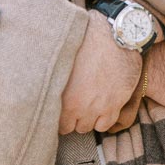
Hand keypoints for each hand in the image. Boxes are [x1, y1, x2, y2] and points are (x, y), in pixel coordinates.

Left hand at [59, 11, 142, 135]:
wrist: (115, 36)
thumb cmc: (87, 42)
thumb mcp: (66, 62)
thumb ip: (58, 82)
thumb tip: (47, 87)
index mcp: (66, 98)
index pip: (59, 124)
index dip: (60, 119)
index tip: (61, 112)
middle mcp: (83, 107)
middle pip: (74, 127)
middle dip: (73, 119)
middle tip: (74, 106)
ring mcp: (101, 107)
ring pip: (89, 128)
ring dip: (87, 120)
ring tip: (86, 108)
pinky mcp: (117, 103)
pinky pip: (107, 124)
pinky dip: (103, 119)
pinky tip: (100, 109)